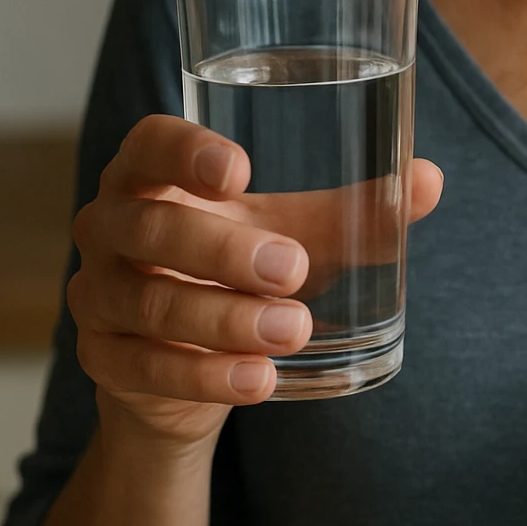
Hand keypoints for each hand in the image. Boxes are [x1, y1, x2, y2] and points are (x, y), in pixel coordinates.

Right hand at [68, 114, 442, 449]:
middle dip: (223, 251)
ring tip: (293, 330)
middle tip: (293, 269)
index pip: (147, 144)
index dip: (183, 152)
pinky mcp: (105, 361)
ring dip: (224, 320)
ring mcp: (97, 296)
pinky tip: (258, 380)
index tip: (240, 171)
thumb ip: (359, 212)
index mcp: (149, 177)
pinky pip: (146, 368)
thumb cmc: (243, 268)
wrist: (190, 365)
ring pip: (150, 304)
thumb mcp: (299, 235)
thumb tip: (430, 181)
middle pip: (150, 229)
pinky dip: (204, 376)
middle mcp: (110, 229)